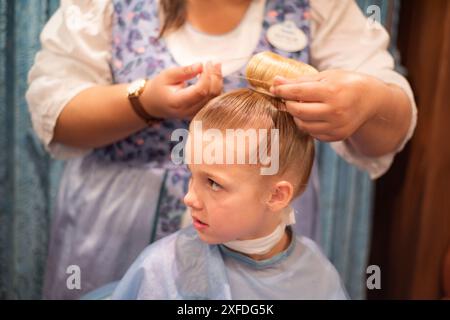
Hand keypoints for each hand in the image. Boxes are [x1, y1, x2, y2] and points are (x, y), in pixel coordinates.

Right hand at [141, 61, 222, 119]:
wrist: (153, 104)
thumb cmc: (159, 87)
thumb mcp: (168, 75)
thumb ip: (185, 71)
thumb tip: (201, 65)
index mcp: (177, 102)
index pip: (200, 91)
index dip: (207, 76)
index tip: (206, 63)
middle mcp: (188, 111)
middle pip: (210, 96)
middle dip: (214, 77)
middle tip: (212, 63)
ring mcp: (194, 114)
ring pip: (214, 99)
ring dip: (218, 82)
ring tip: (215, 67)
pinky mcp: (199, 113)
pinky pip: (213, 101)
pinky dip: (216, 88)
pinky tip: (214, 77)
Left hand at [270, 69, 384, 141]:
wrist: (370, 100)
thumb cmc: (345, 84)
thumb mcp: (326, 76)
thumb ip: (300, 81)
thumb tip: (275, 81)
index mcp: (332, 92)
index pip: (298, 93)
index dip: (282, 90)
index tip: (274, 88)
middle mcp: (335, 111)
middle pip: (298, 111)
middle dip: (288, 104)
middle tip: (287, 98)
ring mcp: (336, 126)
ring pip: (303, 125)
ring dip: (296, 116)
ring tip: (300, 106)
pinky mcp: (337, 136)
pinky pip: (313, 134)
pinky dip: (308, 125)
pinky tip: (313, 116)